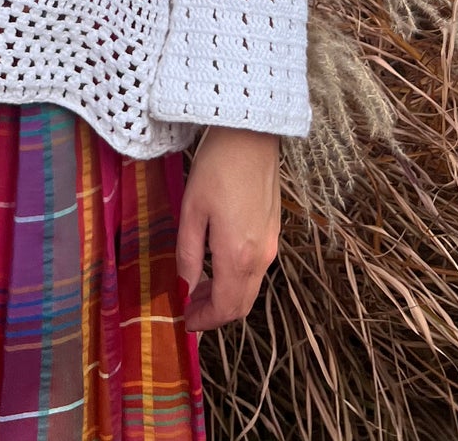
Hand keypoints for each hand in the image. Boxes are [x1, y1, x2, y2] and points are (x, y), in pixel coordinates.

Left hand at [176, 125, 280, 332]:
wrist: (251, 134)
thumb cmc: (216, 168)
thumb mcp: (191, 210)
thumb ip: (188, 254)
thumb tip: (185, 287)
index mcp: (238, 257)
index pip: (225, 308)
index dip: (204, 321)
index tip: (184, 322)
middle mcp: (260, 257)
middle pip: (241, 304)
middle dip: (215, 313)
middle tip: (188, 308)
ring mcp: (270, 244)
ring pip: (250, 288)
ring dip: (225, 296)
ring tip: (197, 286)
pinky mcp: (273, 230)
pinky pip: (256, 268)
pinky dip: (237, 278)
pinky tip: (216, 263)